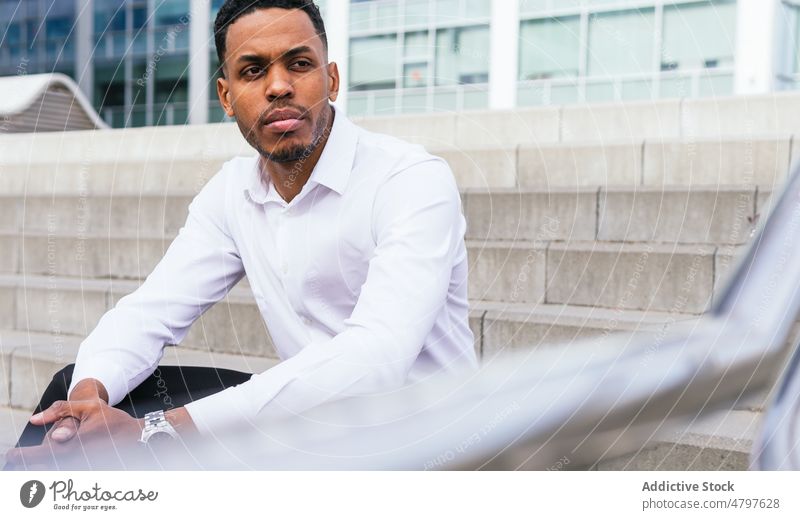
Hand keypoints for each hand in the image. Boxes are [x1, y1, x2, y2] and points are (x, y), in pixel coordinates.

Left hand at [5, 399, 146, 469]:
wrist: (139, 438)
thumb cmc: (114, 421)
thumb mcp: (89, 407)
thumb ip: (60, 410)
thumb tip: (34, 420)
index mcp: (72, 446)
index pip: (38, 455)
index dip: (21, 456)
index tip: (10, 455)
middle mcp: (75, 461)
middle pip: (42, 467)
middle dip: (30, 462)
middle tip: (18, 460)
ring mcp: (81, 469)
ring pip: (53, 471)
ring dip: (43, 466)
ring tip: (41, 458)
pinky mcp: (87, 472)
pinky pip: (65, 473)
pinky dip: (56, 469)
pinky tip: (60, 459)